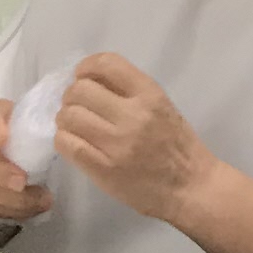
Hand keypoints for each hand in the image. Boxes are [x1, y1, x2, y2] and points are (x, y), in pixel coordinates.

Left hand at [58, 51, 214, 225]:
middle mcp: (132, 116)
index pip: (107, 64)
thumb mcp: (162, 106)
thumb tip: (90, 80)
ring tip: (74, 126)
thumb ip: (130, 92)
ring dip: (65, 118)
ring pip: (68, 116)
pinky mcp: (102, 169)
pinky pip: (67, 144)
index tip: (82, 75)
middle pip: (80, 90)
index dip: (86, 66)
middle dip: (71, 95)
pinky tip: (72, 142)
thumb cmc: (177, 145)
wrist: (189, 187)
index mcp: (150, 95)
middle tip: (77, 106)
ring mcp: (115, 144)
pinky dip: (63, 139)